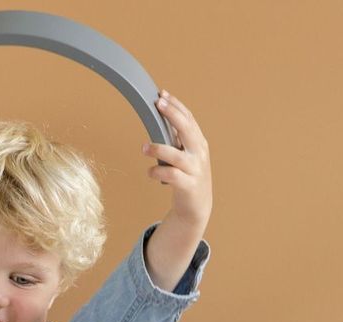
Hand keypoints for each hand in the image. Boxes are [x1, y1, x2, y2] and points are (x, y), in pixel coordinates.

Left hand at [142, 90, 211, 230]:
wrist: (197, 206)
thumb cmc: (187, 177)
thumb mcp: (185, 155)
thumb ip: (176, 140)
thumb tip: (160, 120)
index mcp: (199, 143)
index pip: (189, 119)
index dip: (176, 106)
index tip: (162, 94)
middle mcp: (199, 154)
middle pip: (187, 129)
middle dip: (172, 114)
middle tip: (157, 104)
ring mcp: (195, 169)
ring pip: (176, 155)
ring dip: (158, 149)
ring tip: (143, 147)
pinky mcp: (188, 186)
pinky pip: (171, 176)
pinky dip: (157, 172)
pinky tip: (150, 172)